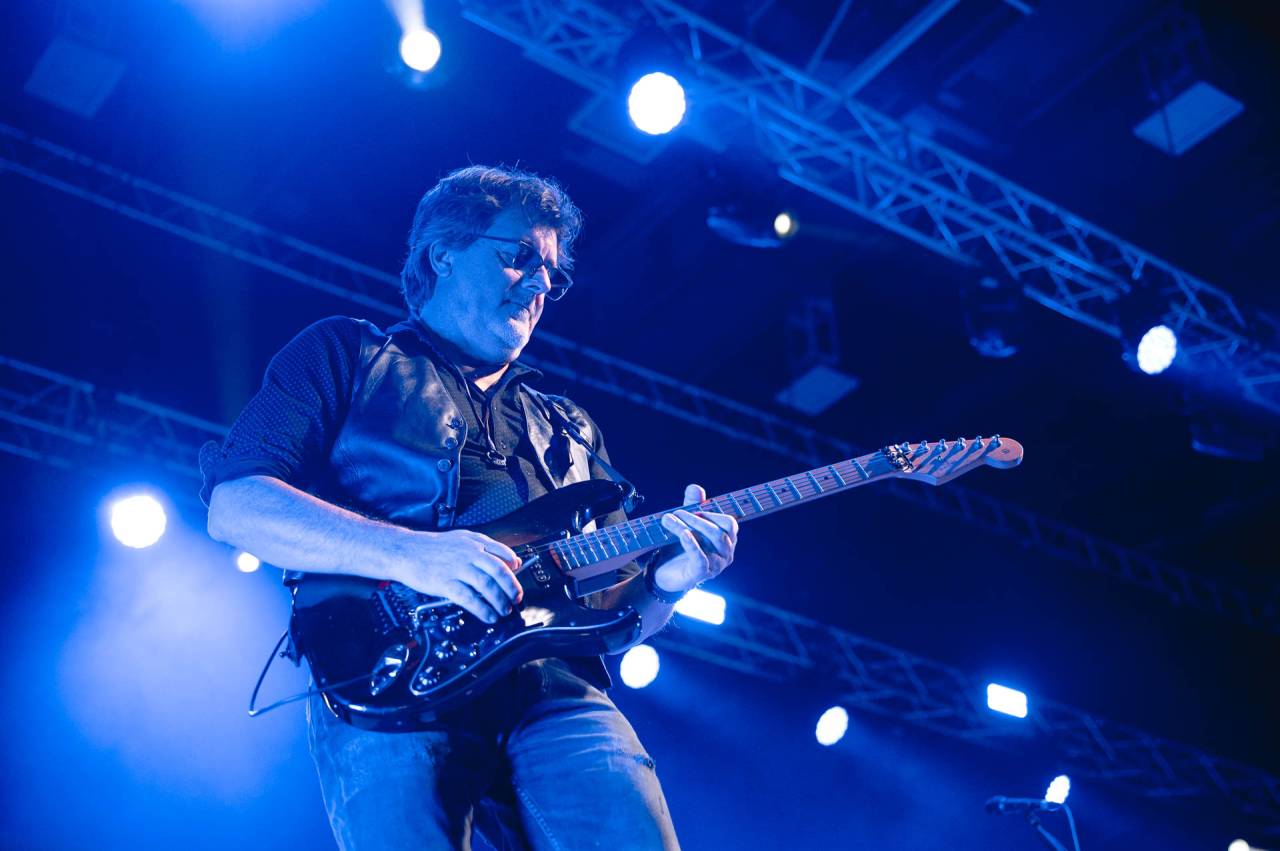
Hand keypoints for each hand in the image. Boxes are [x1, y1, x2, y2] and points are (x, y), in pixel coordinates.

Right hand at [384, 529, 523, 623]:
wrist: (405, 551)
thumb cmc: (433, 547)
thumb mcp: (461, 538)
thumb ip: (485, 547)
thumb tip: (510, 561)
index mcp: (475, 542)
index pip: (503, 554)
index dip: (515, 569)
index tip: (518, 579)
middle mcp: (469, 554)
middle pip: (499, 572)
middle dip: (512, 588)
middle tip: (516, 599)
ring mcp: (458, 568)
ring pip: (487, 587)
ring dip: (500, 601)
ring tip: (504, 610)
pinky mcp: (446, 583)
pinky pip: (470, 599)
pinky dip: (483, 609)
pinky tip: (489, 616)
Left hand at [652, 484, 737, 595]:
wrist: (664, 574)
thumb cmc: (680, 547)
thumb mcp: (685, 524)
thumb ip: (691, 505)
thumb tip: (695, 487)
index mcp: (726, 540)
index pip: (730, 524)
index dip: (712, 514)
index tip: (693, 508)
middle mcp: (725, 553)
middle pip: (720, 532)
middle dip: (698, 519)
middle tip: (678, 512)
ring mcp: (716, 565)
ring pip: (712, 541)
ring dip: (691, 526)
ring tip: (670, 519)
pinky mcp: (702, 574)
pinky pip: (701, 558)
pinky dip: (692, 544)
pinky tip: (683, 534)